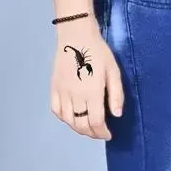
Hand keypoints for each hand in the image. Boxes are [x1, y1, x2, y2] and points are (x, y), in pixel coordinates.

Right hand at [50, 16, 123, 139]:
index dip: (102, 133)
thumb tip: (116, 115)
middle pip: (81, 125)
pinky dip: (64, 118)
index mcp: (92, 92)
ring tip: (87, 127)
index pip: (96, 122)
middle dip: (92, 133)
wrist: (76, 35)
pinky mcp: (54, 87)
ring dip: (78, 128)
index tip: (108, 135)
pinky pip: (56, 110)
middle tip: (99, 133)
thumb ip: (116, 95)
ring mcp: (62, 92)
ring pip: (68, 120)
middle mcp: (75, 95)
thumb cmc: (98, 52)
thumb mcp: (114, 72)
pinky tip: (72, 118)